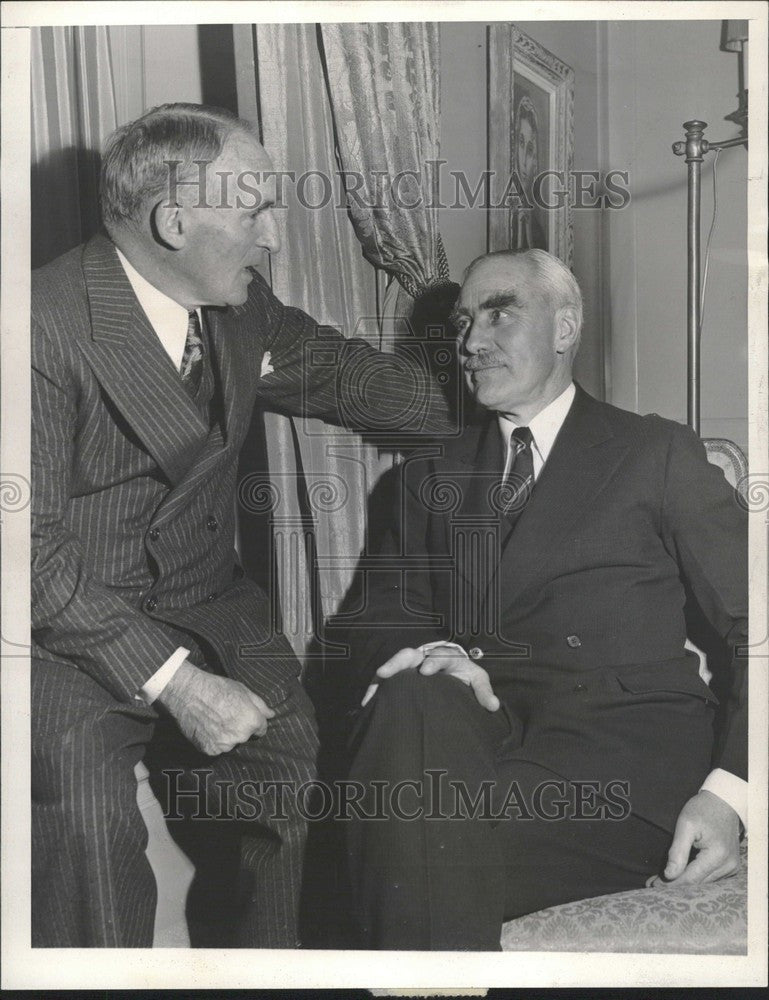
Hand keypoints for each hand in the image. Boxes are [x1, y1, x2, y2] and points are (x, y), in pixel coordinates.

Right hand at [157, 661, 274, 755]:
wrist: (188, 693)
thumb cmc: (217, 688)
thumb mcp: (243, 690)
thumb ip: (260, 705)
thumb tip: (271, 715)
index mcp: (252, 721)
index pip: (261, 729)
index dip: (254, 722)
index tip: (245, 716)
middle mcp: (240, 736)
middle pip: (245, 736)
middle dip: (240, 728)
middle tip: (226, 715)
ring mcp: (224, 745)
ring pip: (231, 743)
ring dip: (226, 736)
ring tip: (214, 720)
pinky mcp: (210, 750)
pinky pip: (216, 748)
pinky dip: (213, 741)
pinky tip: (206, 728)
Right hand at [361, 644, 499, 711]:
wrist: (453, 672)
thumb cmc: (464, 675)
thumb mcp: (476, 680)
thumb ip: (484, 692)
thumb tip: (494, 706)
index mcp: (444, 657)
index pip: (438, 656)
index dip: (432, 662)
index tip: (426, 671)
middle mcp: (423, 657)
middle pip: (408, 655)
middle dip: (396, 663)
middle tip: (384, 673)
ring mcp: (410, 666)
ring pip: (393, 668)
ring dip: (382, 677)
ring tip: (369, 694)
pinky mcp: (401, 676)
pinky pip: (385, 681)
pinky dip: (375, 690)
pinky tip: (366, 704)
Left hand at [646, 790, 740, 887]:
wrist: (724, 801)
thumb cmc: (703, 809)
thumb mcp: (686, 825)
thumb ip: (678, 851)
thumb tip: (669, 875)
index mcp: (718, 855)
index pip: (691, 879)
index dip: (671, 885)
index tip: (653, 886)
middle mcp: (728, 866)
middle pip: (698, 884)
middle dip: (675, 885)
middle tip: (653, 884)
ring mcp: (731, 867)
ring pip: (704, 883)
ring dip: (685, 883)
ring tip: (663, 881)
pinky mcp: (731, 866)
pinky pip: (710, 877)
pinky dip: (695, 877)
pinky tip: (680, 874)